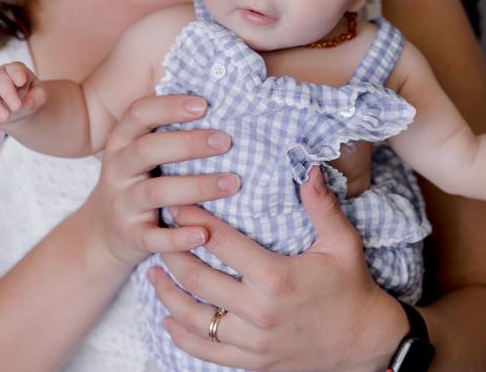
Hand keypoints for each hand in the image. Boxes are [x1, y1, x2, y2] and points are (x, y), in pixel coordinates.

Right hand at [0, 62, 46, 126]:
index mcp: (14, 70)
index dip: (17, 74)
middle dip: (7, 93)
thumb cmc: (29, 97)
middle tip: (17, 107)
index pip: (14, 68)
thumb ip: (37, 97)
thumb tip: (27, 103)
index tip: (21, 81)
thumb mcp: (39, 95)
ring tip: (6, 117)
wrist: (17, 108)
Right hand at [86, 93, 241, 266]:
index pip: (139, 114)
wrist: (102, 232)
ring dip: (197, 187)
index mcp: (121, 141)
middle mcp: (117, 169)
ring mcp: (122, 203)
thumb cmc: (138, 179)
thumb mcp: (140, 150)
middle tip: (226, 141)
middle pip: (148, 150)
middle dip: (188, 144)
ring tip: (233, 182)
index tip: (204, 104)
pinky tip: (205, 233)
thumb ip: (166, 128)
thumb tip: (215, 94)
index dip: (169, 106)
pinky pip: (154, 238)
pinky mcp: (131, 236)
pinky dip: (180, 237)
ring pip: (156, 192)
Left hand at [150, 166, 406, 371]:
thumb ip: (322, 206)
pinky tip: (168, 319)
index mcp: (276, 278)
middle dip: (172, 252)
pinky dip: (182, 336)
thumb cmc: (352, 288)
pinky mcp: (253, 363)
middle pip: (198, 279)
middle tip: (159, 231)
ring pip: (195, 318)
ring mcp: (253, 342)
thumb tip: (308, 168)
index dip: (193, 220)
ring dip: (168, 294)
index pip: (221, 243)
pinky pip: (207, 352)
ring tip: (152, 272)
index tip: (176, 202)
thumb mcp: (343, 244)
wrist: (367, 345)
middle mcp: (259, 312)